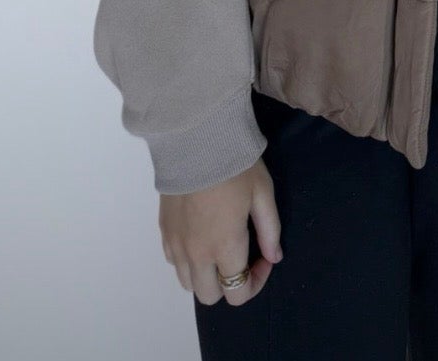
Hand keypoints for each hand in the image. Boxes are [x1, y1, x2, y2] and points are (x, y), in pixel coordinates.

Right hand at [159, 158, 281, 305]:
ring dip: (207, 274)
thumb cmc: (235, 165)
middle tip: (242, 254)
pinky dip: (188, 260)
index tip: (263, 257)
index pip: (238, 293)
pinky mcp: (163, 232)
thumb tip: (274, 257)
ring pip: (188, 284)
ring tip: (221, 246)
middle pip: (210, 296)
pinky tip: (201, 236)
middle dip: (229, 284)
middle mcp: (197, 254)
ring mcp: (176, 245)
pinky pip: (174, 263)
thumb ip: (270, 231)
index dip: (256, 282)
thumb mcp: (263, 194)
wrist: (196, 140)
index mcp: (225, 247)